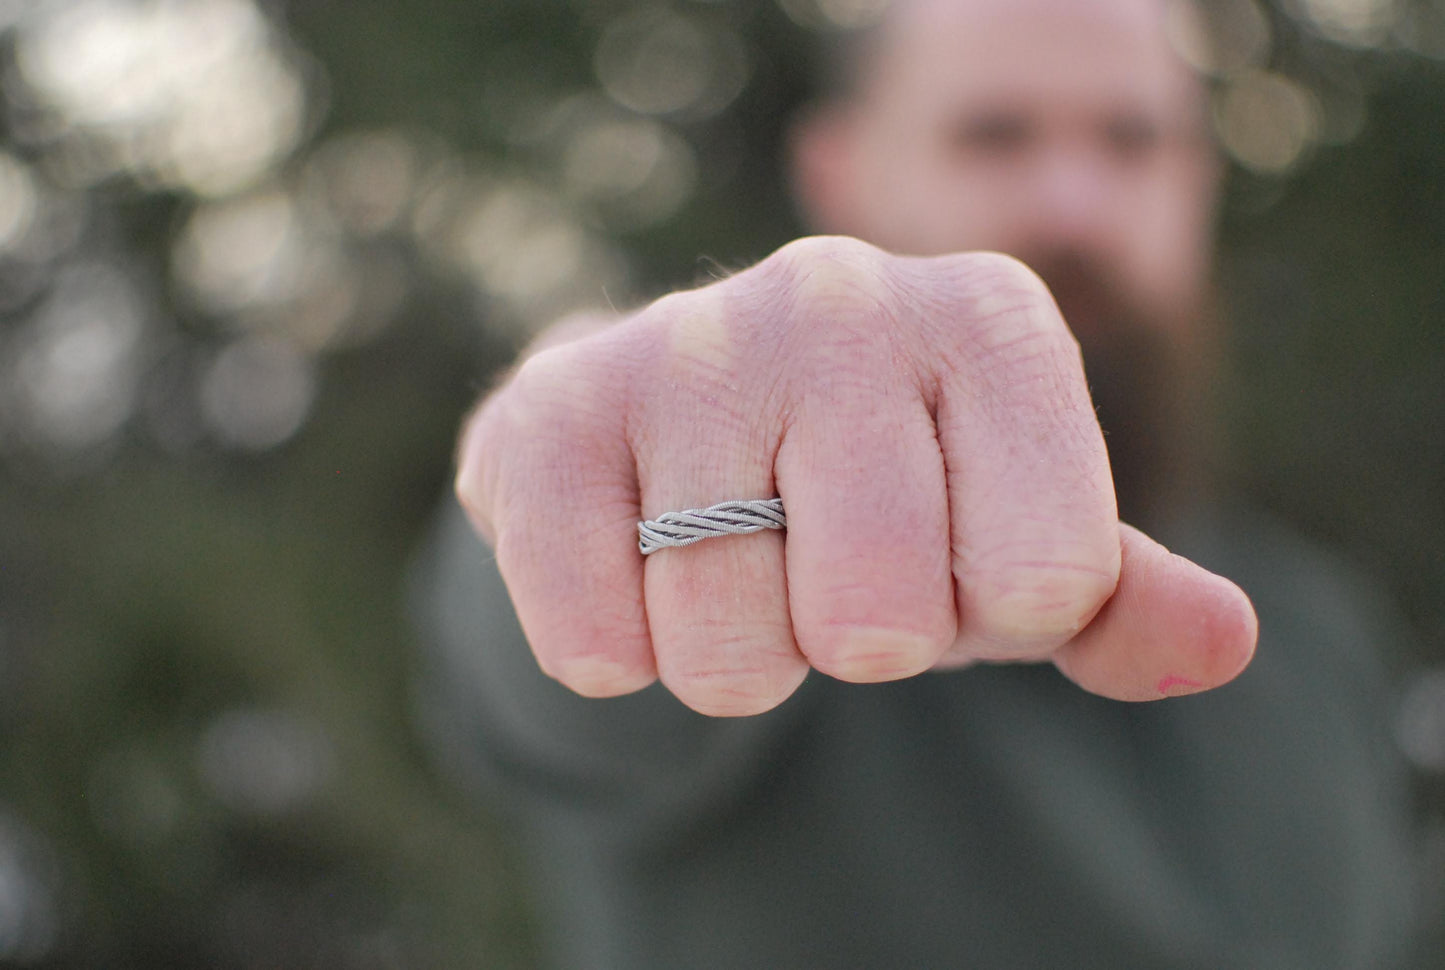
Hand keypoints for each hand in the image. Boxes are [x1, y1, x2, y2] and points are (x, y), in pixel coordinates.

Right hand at [455, 237, 1256, 715]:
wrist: (680, 431)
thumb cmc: (872, 489)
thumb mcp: (1006, 533)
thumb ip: (1114, 595)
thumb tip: (1222, 645)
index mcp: (988, 318)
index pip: (1046, 580)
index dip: (990, 613)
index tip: (948, 553)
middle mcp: (841, 296)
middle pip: (879, 624)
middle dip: (849, 640)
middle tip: (819, 566)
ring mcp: (687, 343)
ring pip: (727, 654)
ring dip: (733, 653)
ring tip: (723, 557)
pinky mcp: (549, 411)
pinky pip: (593, 643)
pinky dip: (617, 651)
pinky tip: (630, 565)